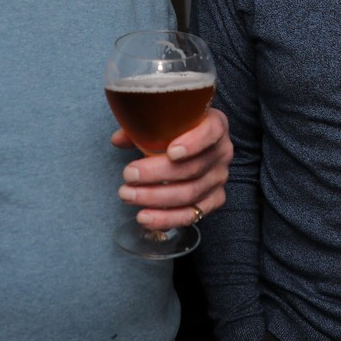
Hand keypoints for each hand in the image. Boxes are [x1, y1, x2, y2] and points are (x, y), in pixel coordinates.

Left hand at [114, 107, 232, 231]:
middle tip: (129, 175)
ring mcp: (219, 179)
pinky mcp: (214, 200)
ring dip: (155, 198)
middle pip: (193, 168)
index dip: (193, 143)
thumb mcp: (164, 121)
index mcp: (215, 125)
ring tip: (128, 195)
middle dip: (157, 174)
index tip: (171, 152)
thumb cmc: (177, 129)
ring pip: (190, 194)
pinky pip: (191, 215)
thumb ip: (142, 128)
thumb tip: (118, 140)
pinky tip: (144, 217)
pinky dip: (166, 218)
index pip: (210, 132)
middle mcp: (222, 152)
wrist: (195, 146)